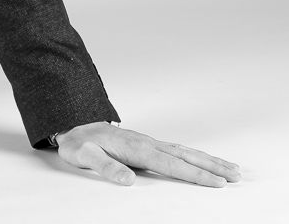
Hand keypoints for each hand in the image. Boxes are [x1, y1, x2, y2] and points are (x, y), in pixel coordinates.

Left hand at [54, 121, 240, 187]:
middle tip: (236, 176)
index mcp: (136, 148)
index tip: (216, 183)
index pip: (171, 164)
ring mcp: (148, 142)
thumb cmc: (78, 143)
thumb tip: (127, 180)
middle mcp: (146, 143)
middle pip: (185, 156)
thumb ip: (105, 167)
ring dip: (208, 160)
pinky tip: (204, 160)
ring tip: (232, 168)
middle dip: (211, 166)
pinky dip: (195, 155)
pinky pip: (177, 150)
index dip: (194, 174)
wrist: (72, 125)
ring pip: (184, 151)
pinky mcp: (146, 144)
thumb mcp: (84, 156)